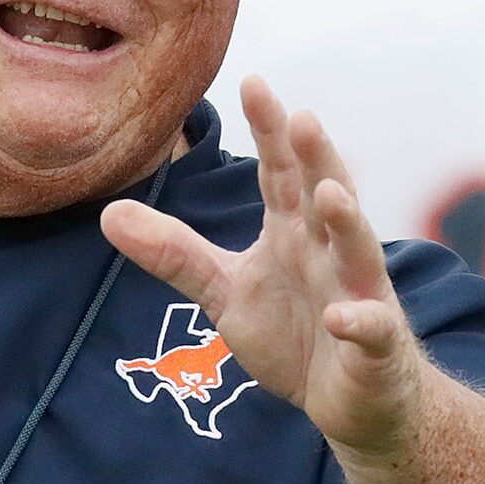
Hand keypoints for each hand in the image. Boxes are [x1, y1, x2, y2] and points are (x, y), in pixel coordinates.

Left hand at [101, 77, 430, 462]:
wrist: (352, 401)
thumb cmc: (294, 333)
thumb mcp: (224, 291)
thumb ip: (175, 253)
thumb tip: (109, 214)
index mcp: (294, 231)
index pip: (280, 172)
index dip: (269, 130)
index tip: (252, 82)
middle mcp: (330, 252)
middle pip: (324, 195)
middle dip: (316, 156)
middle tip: (301, 116)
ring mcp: (359, 294)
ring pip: (358, 251)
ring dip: (348, 222)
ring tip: (329, 191)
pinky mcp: (375, 345)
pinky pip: (369, 330)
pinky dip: (358, 322)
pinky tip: (340, 316)